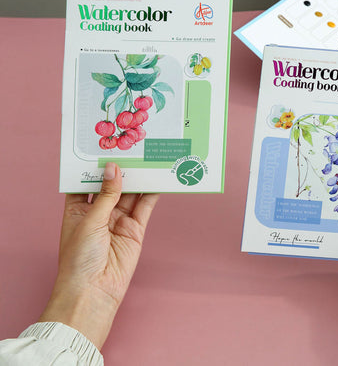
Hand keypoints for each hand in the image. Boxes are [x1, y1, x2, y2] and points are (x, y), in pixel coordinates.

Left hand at [39, 163, 158, 348]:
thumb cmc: (80, 259)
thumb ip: (106, 194)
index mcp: (78, 209)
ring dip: (138, 178)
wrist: (94, 291)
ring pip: (130, 193)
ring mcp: (118, 220)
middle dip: (121, 169)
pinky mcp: (136, 228)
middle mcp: (99, 213)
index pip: (86, 182)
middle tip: (131, 148)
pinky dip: (151, 193)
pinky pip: (145, 206)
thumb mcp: (89, 221)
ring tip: (147, 158)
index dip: (95, 166)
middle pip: (112, 185)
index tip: (104, 147)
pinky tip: (157, 178)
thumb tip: (114, 168)